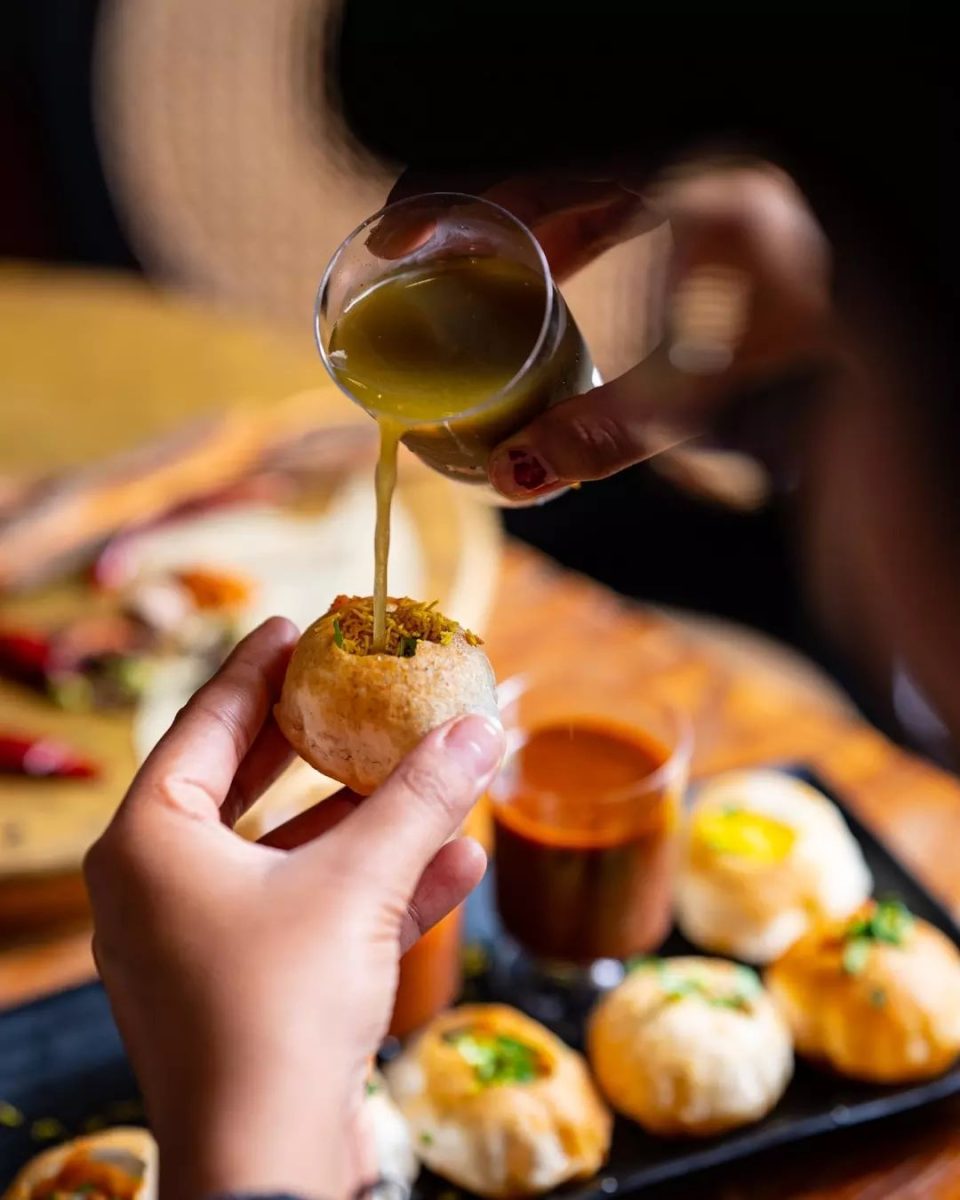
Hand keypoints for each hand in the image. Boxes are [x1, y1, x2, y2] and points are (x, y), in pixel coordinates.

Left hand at [84, 618, 502, 1199]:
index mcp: (150, 843)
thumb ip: (420, 798)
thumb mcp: (359, 883)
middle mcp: (162, 886)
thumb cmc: (279, 1011)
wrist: (265, 1173)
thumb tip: (483, 727)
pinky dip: (377, 887)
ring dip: (371, 820)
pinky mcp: (248, 991)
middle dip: (320, 741)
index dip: (259, 670)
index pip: (206, 723)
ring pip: (295, 854)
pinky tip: (458, 862)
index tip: (298, 627)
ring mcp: (203, 943)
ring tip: (436, 774)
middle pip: (247, 783)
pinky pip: (315, 914)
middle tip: (360, 689)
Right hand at [389, 162, 833, 500]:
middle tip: (419, 275)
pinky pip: (613, 191)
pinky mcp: (711, 182)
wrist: (892, 310)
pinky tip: (554, 278)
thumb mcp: (708, 386)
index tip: (392, 244)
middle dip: (472, 227)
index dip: (446, 208)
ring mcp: (697, 163)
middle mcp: (681, 155)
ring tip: (476, 287)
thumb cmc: (811, 336)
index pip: (528, 178)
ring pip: (574, 183)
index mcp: (672, 178)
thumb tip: (521, 471)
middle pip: (539, 175)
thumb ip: (611, 429)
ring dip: (520, 233)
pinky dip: (571, 232)